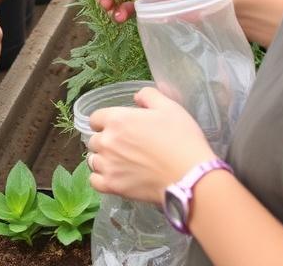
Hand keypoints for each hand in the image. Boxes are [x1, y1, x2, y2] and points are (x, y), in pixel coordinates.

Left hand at [87, 87, 215, 204]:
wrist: (189, 176)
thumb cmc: (181, 138)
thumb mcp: (169, 107)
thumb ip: (149, 96)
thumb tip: (136, 97)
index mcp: (117, 120)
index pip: (96, 118)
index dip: (105, 121)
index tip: (117, 126)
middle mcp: (107, 142)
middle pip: (94, 140)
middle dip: (105, 140)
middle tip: (123, 145)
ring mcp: (108, 166)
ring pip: (93, 160)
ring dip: (102, 159)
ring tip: (118, 162)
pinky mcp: (113, 186)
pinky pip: (94, 181)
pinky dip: (100, 178)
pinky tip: (112, 176)